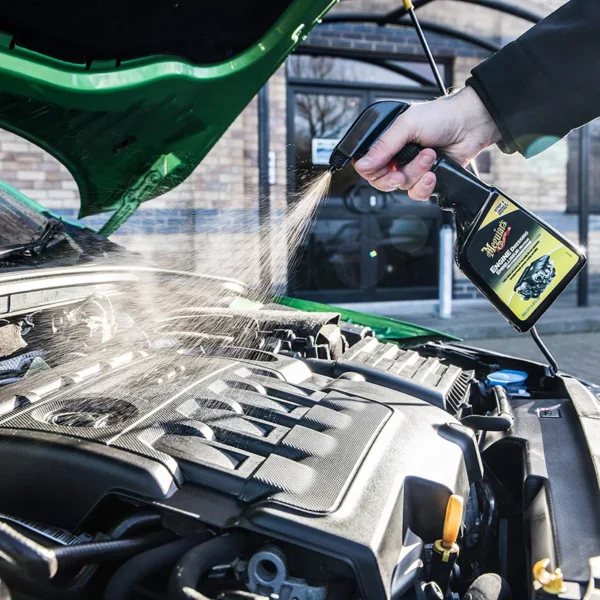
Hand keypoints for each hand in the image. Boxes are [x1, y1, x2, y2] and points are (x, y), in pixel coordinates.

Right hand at [353, 86, 500, 199]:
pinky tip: (433, 172)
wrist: (471, 124)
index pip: (368, 165)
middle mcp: (397, 156)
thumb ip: (383, 146)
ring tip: (429, 156)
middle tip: (400, 173)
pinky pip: (417, 193)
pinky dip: (425, 185)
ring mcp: (412, 169)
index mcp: (387, 141)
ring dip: (416, 174)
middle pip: (381, 181)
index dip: (372, 171)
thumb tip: (363, 164)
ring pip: (402, 187)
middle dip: (393, 178)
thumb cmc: (442, 116)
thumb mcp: (406, 125)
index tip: (383, 169)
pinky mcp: (427, 179)